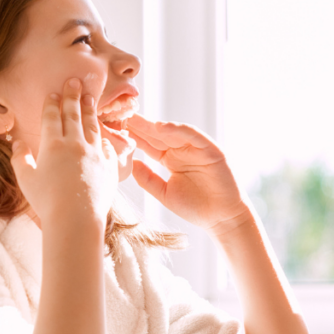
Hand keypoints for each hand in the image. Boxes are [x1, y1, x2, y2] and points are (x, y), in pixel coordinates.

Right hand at [11, 79, 117, 226]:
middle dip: (73, 96)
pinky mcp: (110, 166)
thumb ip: (20, 158)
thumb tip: (16, 142)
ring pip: (93, 126)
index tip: (53, 92)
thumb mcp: (26, 179)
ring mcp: (95, 154)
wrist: (76, 219)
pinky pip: (109, 147)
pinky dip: (106, 139)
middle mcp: (75, 144)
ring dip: (90, 110)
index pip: (52, 117)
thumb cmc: (47, 202)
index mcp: (53, 145)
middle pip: (73, 115)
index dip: (52, 103)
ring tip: (90, 98)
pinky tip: (104, 135)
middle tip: (75, 81)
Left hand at [128, 116, 249, 235]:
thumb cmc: (195, 208)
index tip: (111, 128)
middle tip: (117, 114)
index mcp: (169, 159)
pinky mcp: (210, 150)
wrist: (222, 218)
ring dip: (153, 124)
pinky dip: (178, 130)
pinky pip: (193, 136)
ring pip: (172, 132)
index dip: (131, 136)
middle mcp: (181, 150)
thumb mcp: (164, 193)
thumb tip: (129, 164)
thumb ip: (147, 178)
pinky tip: (161, 127)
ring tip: (134, 118)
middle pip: (156, 134)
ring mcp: (195, 148)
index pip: (147, 143)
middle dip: (138, 125)